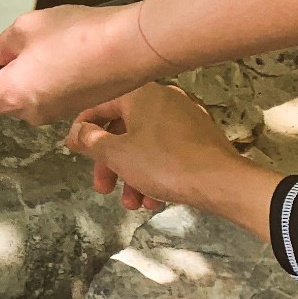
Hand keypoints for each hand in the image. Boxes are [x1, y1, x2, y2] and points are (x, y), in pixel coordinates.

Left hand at [0, 3, 163, 124]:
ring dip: (17, 79)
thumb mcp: (27, 27)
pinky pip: (46, 97)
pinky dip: (40, 80)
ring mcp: (56, 114)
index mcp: (11, 95)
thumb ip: (1, 44)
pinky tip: (53, 53)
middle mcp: (30, 113)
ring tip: (28, 45)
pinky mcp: (77, 107)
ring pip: (22, 100)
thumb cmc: (79, 35)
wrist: (134, 47)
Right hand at [64, 84, 260, 217]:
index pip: (99, 106)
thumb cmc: (163, 163)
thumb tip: (75, 132)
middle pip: (123, 128)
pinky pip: (168, 150)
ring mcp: (185, 117)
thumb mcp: (117, 155)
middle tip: (103, 188)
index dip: (82, 130)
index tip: (75, 152)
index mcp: (140, 94)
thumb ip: (90, 141)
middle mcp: (163, 98)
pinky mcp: (201, 137)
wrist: (222, 182)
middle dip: (110, 163)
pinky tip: (155, 199)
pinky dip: (156, 171)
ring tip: (133, 203)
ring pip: (146, 143)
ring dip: (133, 174)